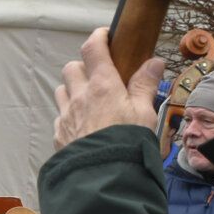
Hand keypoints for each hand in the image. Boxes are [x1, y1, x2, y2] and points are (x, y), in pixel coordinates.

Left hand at [53, 27, 164, 149]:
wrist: (103, 177)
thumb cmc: (127, 143)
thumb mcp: (144, 113)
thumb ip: (146, 85)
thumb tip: (155, 62)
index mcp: (102, 86)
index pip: (93, 49)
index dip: (98, 37)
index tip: (105, 35)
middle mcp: (79, 96)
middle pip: (72, 67)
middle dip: (83, 66)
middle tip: (99, 76)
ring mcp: (65, 116)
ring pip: (61, 90)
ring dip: (72, 89)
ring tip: (89, 100)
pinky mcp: (59, 134)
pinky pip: (59, 116)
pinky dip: (68, 115)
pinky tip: (82, 125)